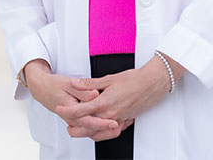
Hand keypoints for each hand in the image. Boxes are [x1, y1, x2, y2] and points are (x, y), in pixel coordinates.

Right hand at [23, 60, 119, 137]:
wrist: (41, 88)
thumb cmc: (54, 85)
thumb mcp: (68, 83)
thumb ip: (83, 90)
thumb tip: (95, 94)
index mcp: (71, 110)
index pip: (89, 121)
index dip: (103, 122)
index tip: (114, 121)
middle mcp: (72, 118)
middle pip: (92, 129)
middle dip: (108, 130)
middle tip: (123, 125)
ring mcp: (74, 120)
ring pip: (91, 130)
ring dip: (105, 129)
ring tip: (122, 123)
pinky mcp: (76, 119)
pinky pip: (89, 126)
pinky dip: (101, 125)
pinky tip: (111, 120)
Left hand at [56, 56, 174, 141]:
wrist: (152, 84)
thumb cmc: (134, 79)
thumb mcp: (109, 78)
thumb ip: (90, 83)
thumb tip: (76, 82)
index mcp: (103, 102)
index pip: (79, 111)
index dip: (67, 110)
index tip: (59, 108)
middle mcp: (110, 114)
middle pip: (86, 127)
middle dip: (74, 127)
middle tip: (66, 123)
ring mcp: (118, 119)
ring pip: (98, 133)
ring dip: (86, 132)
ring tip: (78, 129)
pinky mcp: (126, 121)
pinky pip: (110, 133)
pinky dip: (101, 133)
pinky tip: (98, 130)